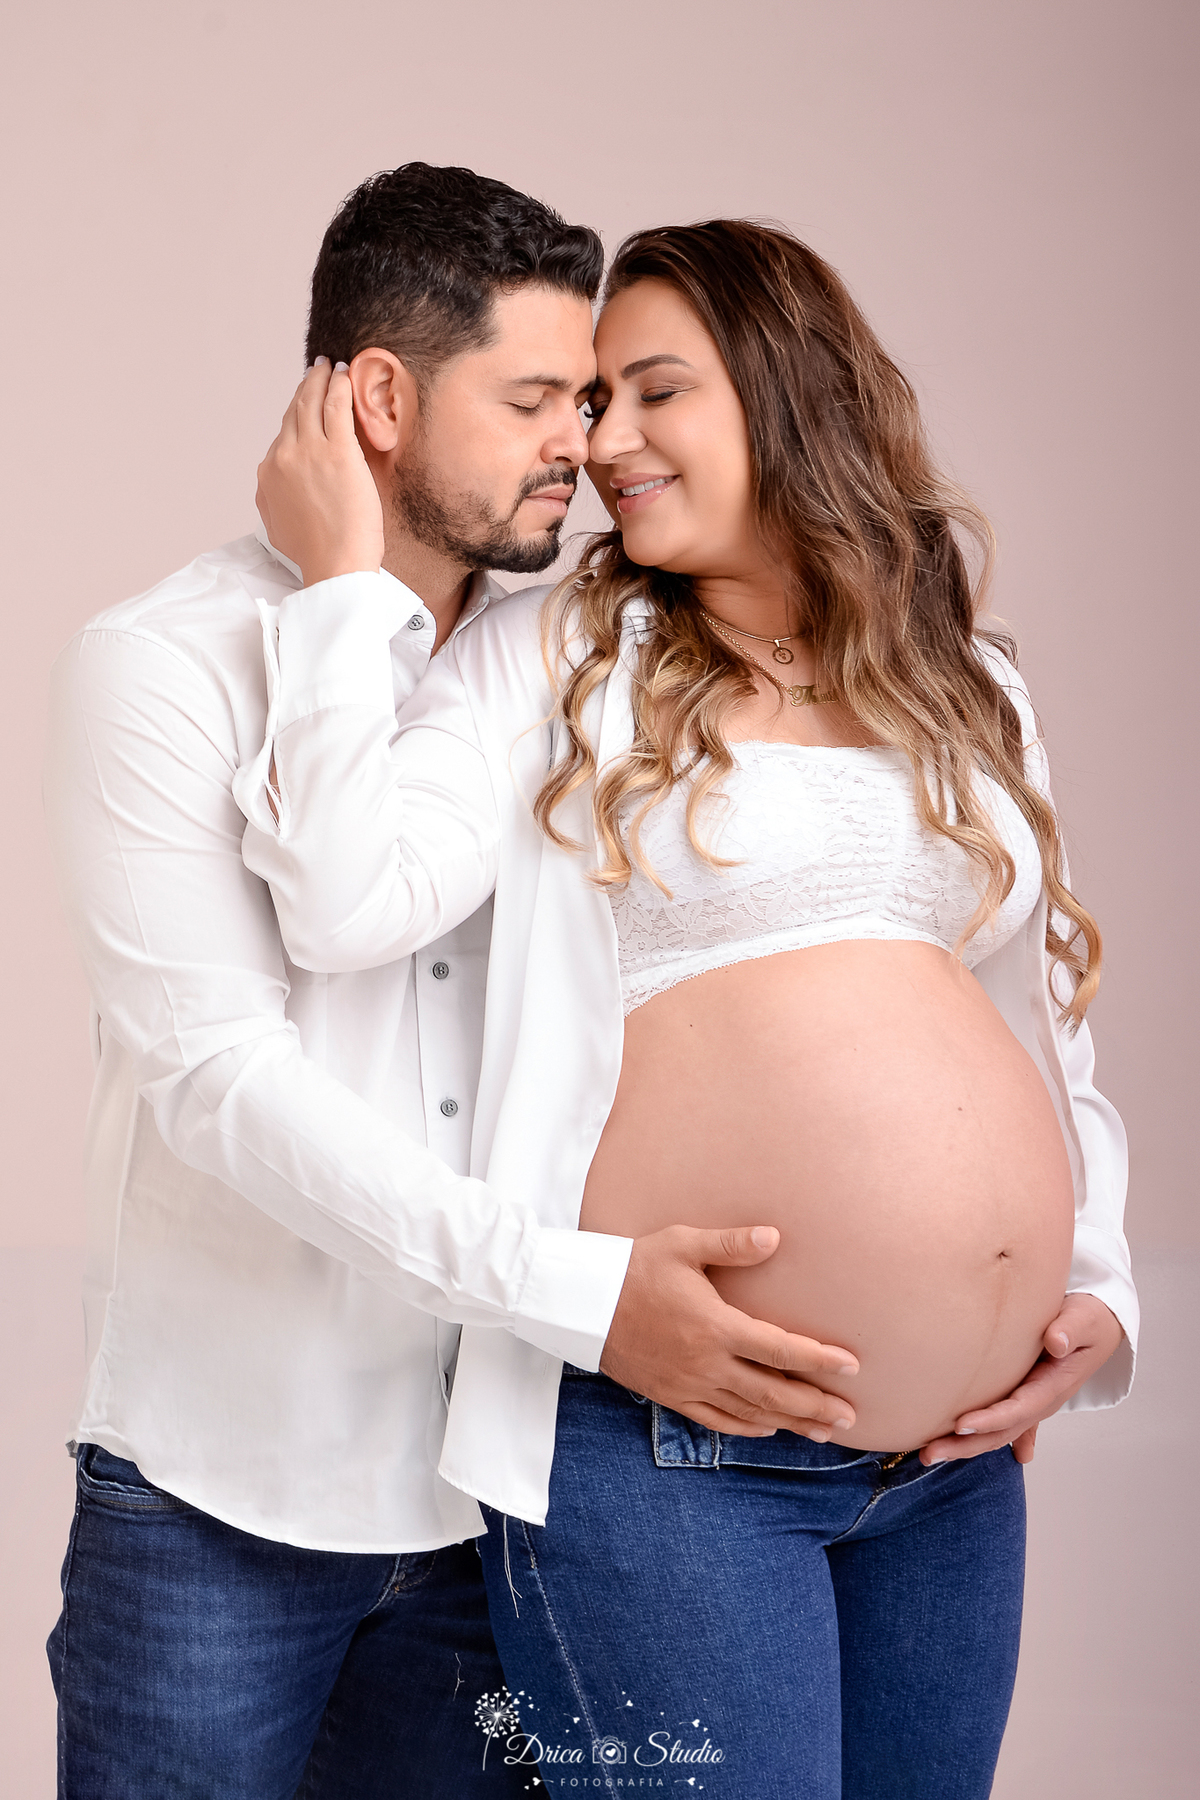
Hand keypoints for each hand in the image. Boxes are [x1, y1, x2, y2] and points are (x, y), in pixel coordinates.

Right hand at [255, 358, 384, 585]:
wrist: (335, 565)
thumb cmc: (316, 555)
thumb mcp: (279, 528)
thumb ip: (274, 502)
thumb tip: (275, 491)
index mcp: (268, 476)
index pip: (282, 436)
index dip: (294, 416)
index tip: (304, 404)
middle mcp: (282, 458)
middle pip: (293, 413)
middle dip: (305, 388)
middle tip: (315, 371)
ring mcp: (308, 452)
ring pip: (311, 402)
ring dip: (320, 379)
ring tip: (329, 367)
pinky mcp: (337, 451)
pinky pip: (336, 407)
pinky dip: (338, 386)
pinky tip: (344, 375)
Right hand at [600, 1224, 858, 1439]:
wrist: (582, 1303)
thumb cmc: (635, 1267)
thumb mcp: (683, 1245)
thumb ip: (732, 1244)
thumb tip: (775, 1237)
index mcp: (716, 1327)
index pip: (780, 1349)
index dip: (819, 1361)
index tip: (852, 1367)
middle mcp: (707, 1364)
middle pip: (773, 1394)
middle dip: (815, 1406)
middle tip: (851, 1417)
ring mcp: (689, 1385)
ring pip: (750, 1413)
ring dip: (790, 1423)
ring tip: (823, 1431)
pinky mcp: (671, 1395)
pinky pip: (717, 1421)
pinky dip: (747, 1428)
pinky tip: (768, 1430)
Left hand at [920, 1292, 1123, 1466]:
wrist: (1099, 1326)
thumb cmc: (1089, 1320)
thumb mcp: (1085, 1319)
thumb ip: (1070, 1329)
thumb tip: (1055, 1342)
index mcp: (1054, 1385)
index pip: (1019, 1409)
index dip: (991, 1419)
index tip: (960, 1424)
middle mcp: (1040, 1400)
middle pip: (1001, 1430)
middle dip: (966, 1444)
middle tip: (928, 1453)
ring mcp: (1031, 1402)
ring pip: (996, 1430)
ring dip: (964, 1444)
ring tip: (927, 1453)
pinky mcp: (1023, 1395)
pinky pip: (999, 1421)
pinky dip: (980, 1434)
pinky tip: (958, 1445)